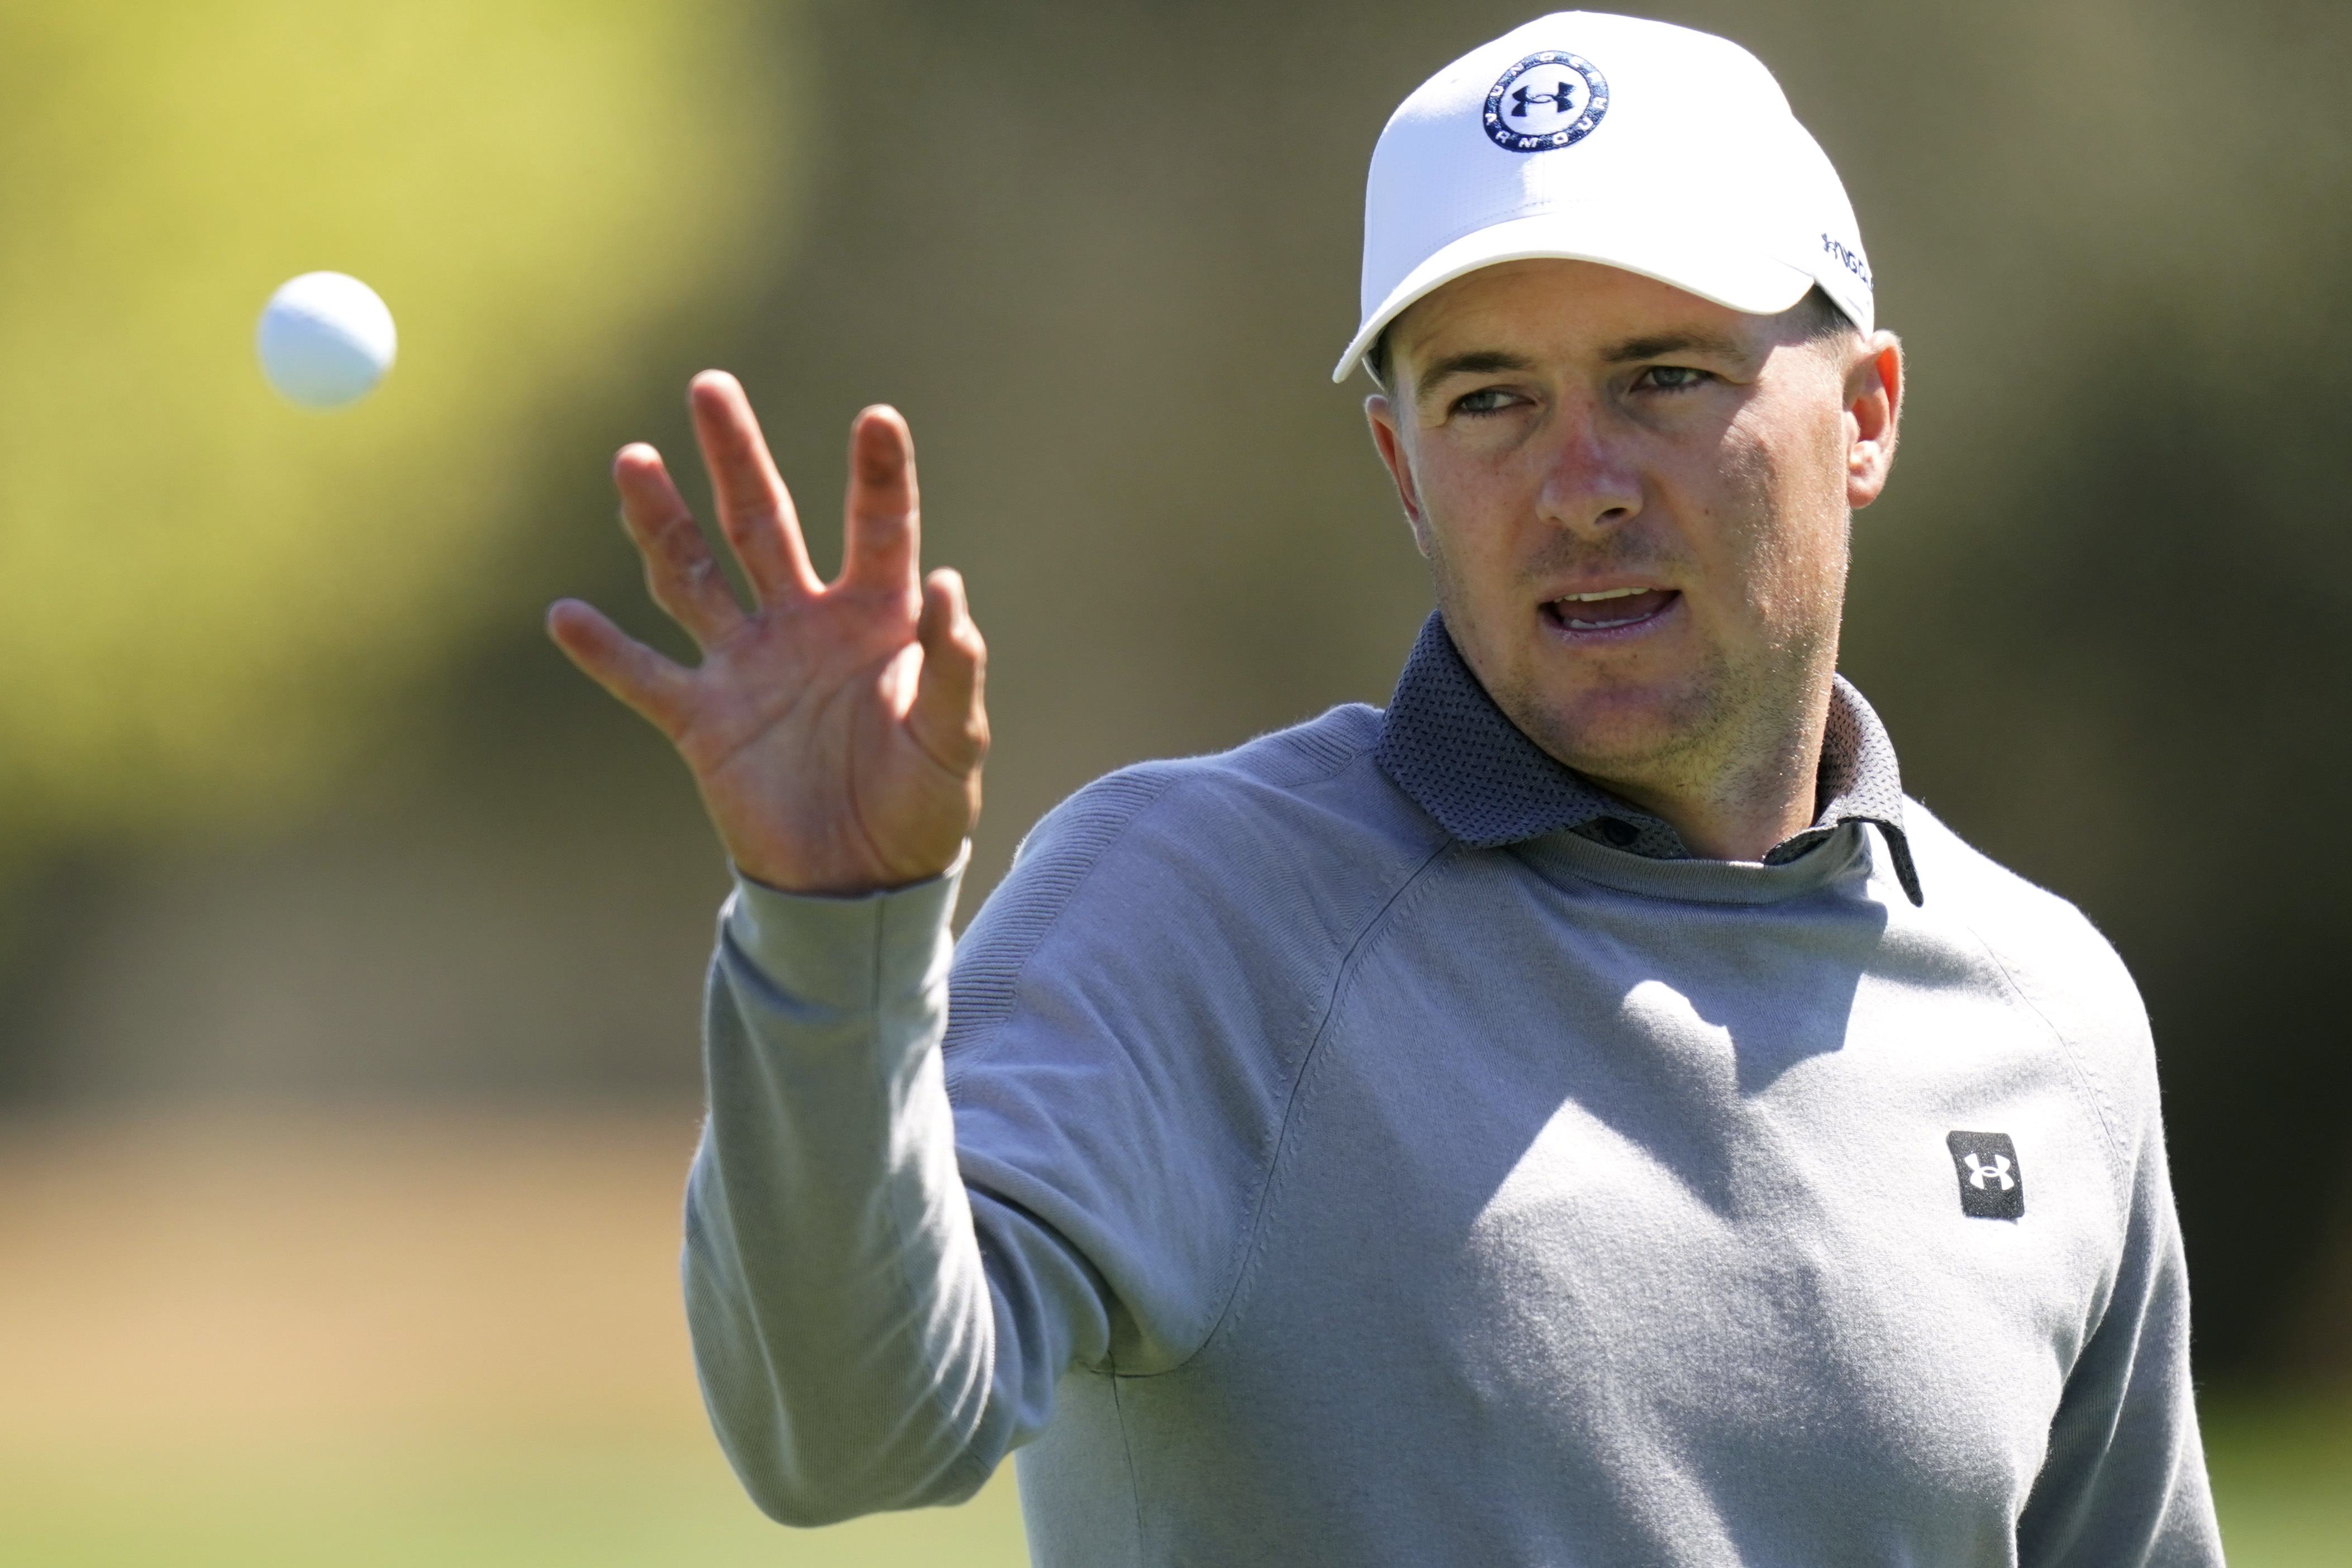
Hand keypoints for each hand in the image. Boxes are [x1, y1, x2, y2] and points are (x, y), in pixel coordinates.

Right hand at [546, 371, 986, 894]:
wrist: (863, 884)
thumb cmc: (923, 806)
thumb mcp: (955, 742)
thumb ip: (954, 668)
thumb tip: (947, 585)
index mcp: (877, 618)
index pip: (876, 528)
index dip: (878, 474)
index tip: (877, 417)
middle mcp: (805, 624)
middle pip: (763, 523)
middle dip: (738, 457)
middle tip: (711, 386)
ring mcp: (748, 667)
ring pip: (694, 577)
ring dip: (661, 522)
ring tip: (632, 459)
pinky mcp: (704, 722)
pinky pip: (646, 678)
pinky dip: (605, 652)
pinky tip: (565, 616)